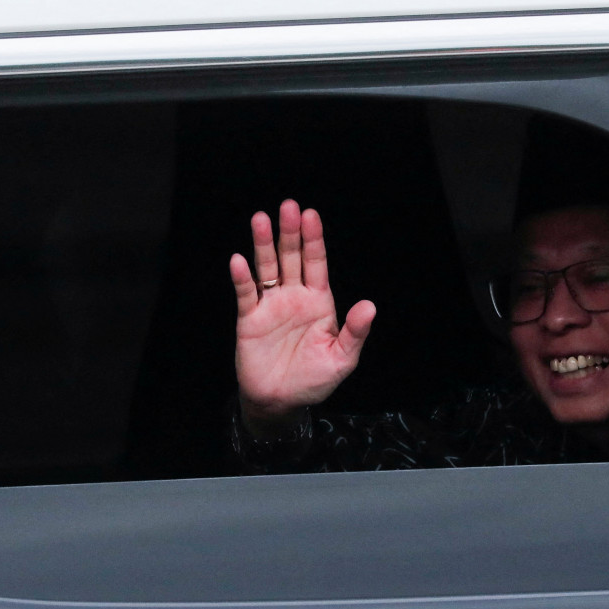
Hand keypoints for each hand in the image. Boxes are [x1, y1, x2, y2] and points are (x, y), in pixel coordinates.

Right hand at [229, 199, 375, 429]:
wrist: (281, 402)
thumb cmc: (314, 381)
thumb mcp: (341, 359)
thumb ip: (354, 332)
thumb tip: (369, 305)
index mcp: (319, 301)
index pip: (316, 263)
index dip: (313, 239)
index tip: (311, 215)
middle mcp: (294, 297)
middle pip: (291, 257)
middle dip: (290, 232)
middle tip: (288, 206)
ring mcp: (271, 305)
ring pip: (266, 268)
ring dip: (263, 244)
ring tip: (260, 219)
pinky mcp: (250, 319)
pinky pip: (246, 294)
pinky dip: (242, 278)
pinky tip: (239, 261)